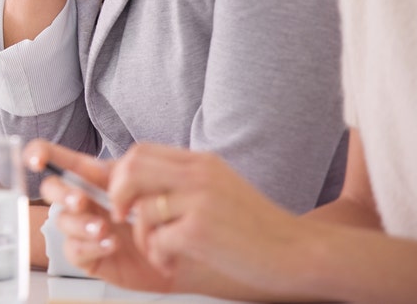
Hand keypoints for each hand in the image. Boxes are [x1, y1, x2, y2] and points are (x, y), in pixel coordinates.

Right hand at [25, 140, 176, 292]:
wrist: (179, 252)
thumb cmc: (160, 215)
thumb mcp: (145, 185)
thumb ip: (124, 174)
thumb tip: (106, 171)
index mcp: (90, 177)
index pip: (56, 159)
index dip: (39, 154)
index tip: (37, 160)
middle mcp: (81, 201)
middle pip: (51, 189)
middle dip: (62, 193)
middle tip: (81, 201)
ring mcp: (81, 228)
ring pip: (62, 221)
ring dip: (81, 223)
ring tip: (105, 229)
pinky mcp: (86, 255)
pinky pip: (74, 250)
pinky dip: (91, 246)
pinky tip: (112, 244)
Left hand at [105, 143, 306, 293]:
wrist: (299, 251)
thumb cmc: (256, 227)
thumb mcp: (219, 188)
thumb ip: (181, 181)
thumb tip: (133, 180)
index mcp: (201, 162)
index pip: (140, 151)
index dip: (119, 172)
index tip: (121, 198)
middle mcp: (199, 175)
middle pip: (131, 168)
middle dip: (116, 195)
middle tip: (123, 218)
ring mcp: (201, 201)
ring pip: (141, 209)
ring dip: (141, 236)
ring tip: (158, 251)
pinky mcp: (201, 231)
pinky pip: (157, 240)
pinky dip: (157, 256)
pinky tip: (171, 264)